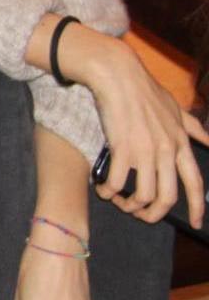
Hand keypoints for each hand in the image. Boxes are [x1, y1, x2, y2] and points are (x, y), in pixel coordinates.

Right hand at [56, 23, 208, 224]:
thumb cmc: (145, 90)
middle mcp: (166, 151)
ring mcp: (145, 151)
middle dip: (153, 214)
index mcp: (180, 143)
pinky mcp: (122, 148)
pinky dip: (108, 191)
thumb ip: (194, 128)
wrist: (119, 76)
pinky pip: (116, 182)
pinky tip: (102, 188)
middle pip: (167, 197)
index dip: (197, 207)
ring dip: (129, 205)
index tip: (195, 224)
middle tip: (140, 214)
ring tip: (118, 201)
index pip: (195, 182)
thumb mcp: (177, 109)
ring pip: (143, 195)